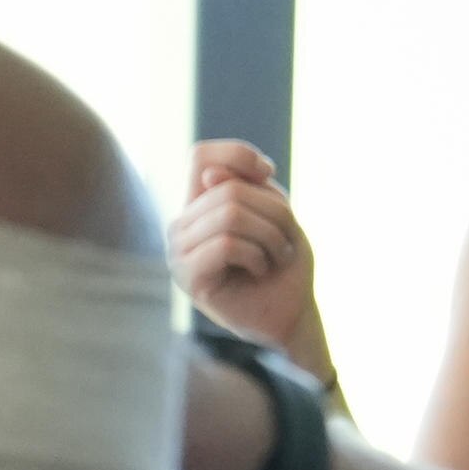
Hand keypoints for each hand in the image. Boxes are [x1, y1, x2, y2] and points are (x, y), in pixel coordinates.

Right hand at [171, 139, 331, 372]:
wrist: (290, 315)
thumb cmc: (284, 265)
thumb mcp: (278, 214)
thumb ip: (251, 188)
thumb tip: (210, 175)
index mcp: (199, 206)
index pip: (201, 155)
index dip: (238, 154)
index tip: (268, 174)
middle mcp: (181, 225)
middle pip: (229, 189)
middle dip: (274, 213)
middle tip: (285, 242)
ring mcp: (178, 252)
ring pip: (229, 214)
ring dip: (270, 236)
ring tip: (276, 257)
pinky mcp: (187, 277)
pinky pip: (227, 244)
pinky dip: (257, 256)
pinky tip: (259, 271)